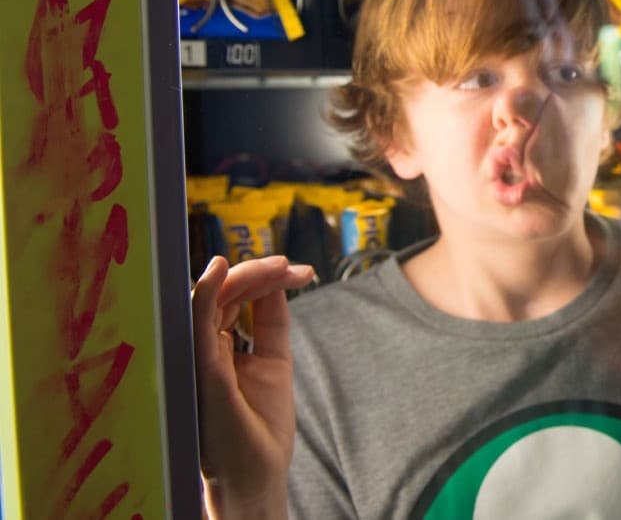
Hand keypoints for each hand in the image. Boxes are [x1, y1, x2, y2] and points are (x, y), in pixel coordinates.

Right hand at [192, 255, 314, 517]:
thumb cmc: (259, 427)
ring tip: (278, 264)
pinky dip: (205, 294)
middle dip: (260, 272)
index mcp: (220, 346)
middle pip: (223, 292)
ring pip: (210, 299)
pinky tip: (220, 270)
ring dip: (244, 274)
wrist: (253, 477)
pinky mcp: (200, 372)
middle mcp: (203, 348)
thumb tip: (278, 284)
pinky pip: (196, 326)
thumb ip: (270, 324)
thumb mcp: (273, 363)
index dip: (267, 277)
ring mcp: (199, 359)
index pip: (237, 296)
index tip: (304, 272)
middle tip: (293, 267)